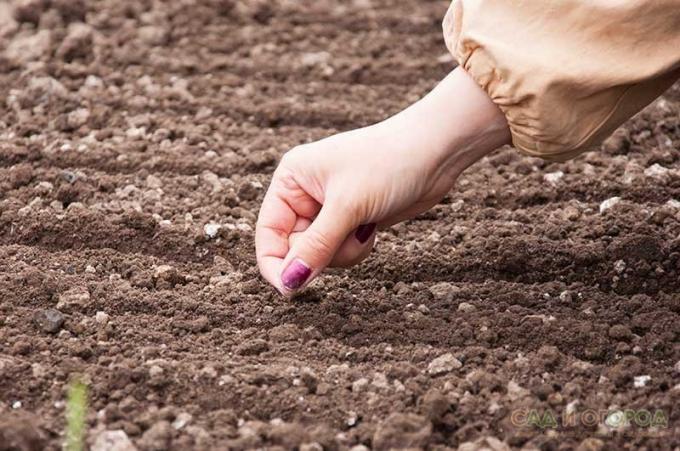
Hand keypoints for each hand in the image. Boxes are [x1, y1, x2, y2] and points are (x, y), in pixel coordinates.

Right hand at [255, 68, 510, 293]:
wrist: (435, 152)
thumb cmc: (388, 164)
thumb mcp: (348, 207)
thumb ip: (316, 247)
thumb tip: (289, 284)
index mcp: (291, 180)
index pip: (268, 233)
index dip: (275, 264)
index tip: (290, 290)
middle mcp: (305, 194)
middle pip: (295, 248)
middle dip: (323, 251)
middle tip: (350, 234)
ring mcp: (329, 209)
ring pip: (320, 255)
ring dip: (343, 251)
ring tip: (365, 227)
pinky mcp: (351, 220)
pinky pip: (341, 251)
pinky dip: (356, 248)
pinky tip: (373, 227)